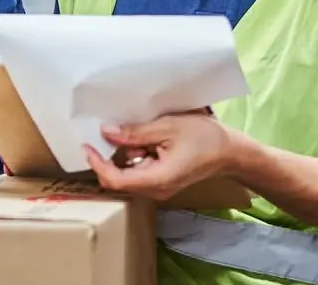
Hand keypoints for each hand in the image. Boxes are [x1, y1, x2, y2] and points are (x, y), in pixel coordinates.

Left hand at [84, 109, 233, 200]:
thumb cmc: (204, 138)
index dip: (97, 164)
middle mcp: (155, 190)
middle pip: (118, 180)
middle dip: (108, 158)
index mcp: (157, 179)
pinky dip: (134, 158)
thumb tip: (107, 132)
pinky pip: (138, 173)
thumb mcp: (168, 127)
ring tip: (135, 134)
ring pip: (127, 176)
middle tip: (105, 134)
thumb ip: (136, 133)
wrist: (230, 152)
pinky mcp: (161, 183)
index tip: (87, 146)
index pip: (115, 179)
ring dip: (123, 156)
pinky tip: (144, 141)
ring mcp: (158, 189)